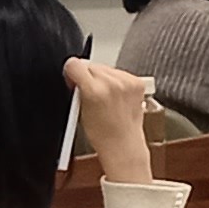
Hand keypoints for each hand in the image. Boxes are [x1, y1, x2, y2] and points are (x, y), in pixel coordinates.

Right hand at [64, 58, 156, 183]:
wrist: (123, 144)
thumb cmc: (102, 133)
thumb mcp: (78, 109)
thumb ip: (76, 85)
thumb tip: (74, 70)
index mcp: (93, 90)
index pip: (74, 64)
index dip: (71, 73)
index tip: (73, 81)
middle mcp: (112, 83)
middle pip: (90, 65)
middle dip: (87, 77)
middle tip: (90, 94)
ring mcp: (127, 82)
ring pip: (105, 67)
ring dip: (102, 78)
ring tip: (104, 98)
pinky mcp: (137, 82)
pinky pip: (120, 72)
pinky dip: (115, 81)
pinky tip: (115, 96)